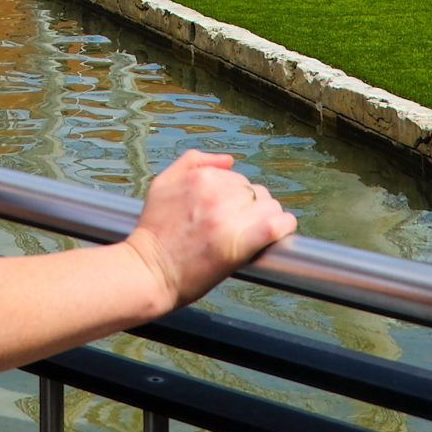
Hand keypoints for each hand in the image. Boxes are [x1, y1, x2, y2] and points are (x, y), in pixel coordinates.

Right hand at [123, 151, 296, 310]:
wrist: (147, 271)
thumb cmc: (153, 231)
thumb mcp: (163, 182)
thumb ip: (194, 161)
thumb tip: (229, 160)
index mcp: (201, 177)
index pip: (238, 178)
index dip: (238, 196)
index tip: (232, 212)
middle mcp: (216, 194)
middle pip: (255, 192)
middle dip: (252, 206)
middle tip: (242, 225)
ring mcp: (227, 219)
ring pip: (269, 206)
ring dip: (268, 216)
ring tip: (257, 231)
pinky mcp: (238, 245)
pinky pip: (275, 226)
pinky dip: (284, 225)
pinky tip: (283, 229)